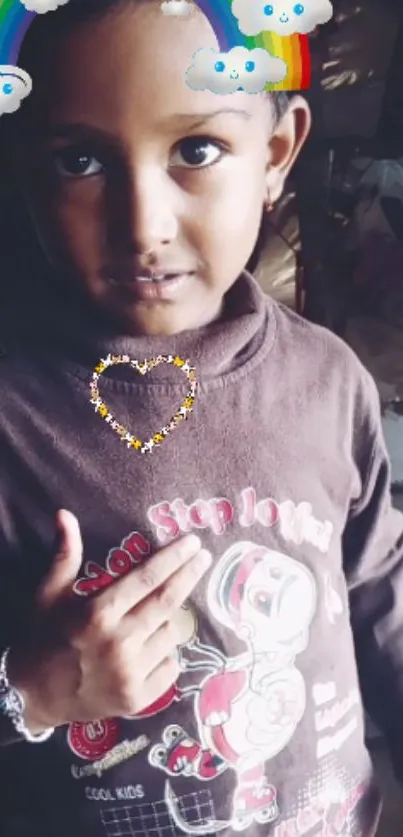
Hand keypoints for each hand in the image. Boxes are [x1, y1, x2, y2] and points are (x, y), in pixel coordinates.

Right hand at [8, 510, 210, 732]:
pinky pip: (171, 665)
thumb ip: (65, 554)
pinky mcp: (139, 699)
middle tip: (204, 557)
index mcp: (98, 614)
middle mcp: (119, 643)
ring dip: (168, 620)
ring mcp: (131, 674)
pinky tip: (147, 652)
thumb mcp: (50, 594)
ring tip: (150, 620)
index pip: (147, 578)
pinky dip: (165, 654)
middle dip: (190, 575)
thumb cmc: (45, 637)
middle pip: (168, 601)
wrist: (34, 696)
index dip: (174, 558)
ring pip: (171, 633)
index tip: (193, 542)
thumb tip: (65, 514)